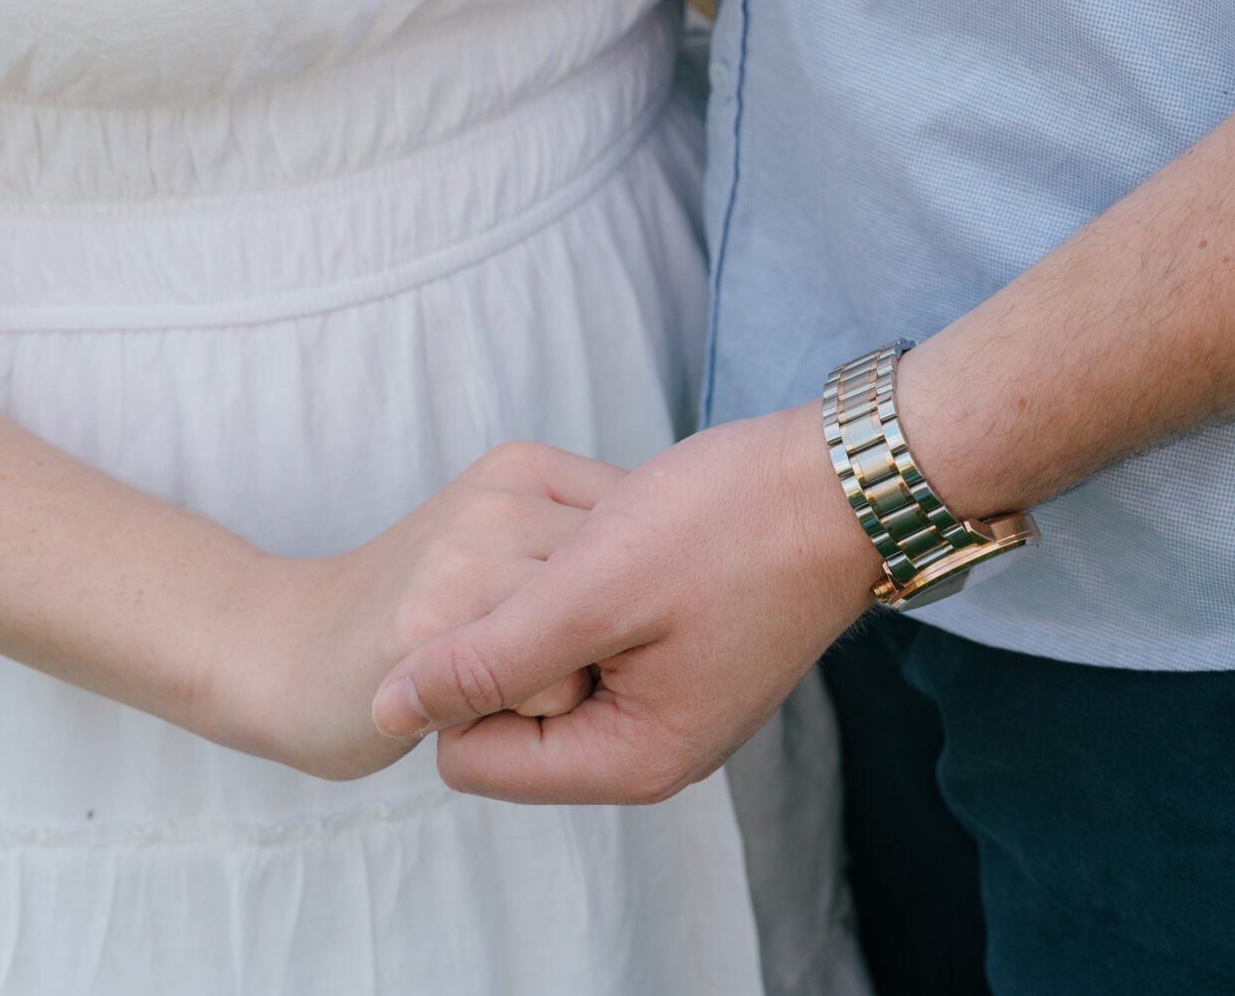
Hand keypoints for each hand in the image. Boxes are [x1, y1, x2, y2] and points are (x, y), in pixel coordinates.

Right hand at [196, 442, 622, 780]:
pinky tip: (465, 706)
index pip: (644, 541)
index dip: (619, 610)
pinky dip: (530, 719)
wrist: (286, 652)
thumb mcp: (501, 544)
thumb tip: (685, 572)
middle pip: (628, 594)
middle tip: (527, 666)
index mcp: (525, 468)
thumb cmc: (416, 619)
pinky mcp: (441, 621)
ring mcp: (471, 550)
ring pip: (598, 642)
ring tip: (495, 682)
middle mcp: (504, 495)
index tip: (562, 633)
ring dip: (565, 685)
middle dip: (601, 648)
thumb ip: (574, 544)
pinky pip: (555, 688)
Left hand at [369, 402, 881, 803]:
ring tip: (614, 547)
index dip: (470, 670)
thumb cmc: (731, 525)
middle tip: (581, 565)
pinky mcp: (680, 646)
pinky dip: (595, 579)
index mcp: (629, 757)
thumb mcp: (592, 588)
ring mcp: (669, 695)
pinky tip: (634, 537)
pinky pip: (595, 627)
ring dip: (558, 598)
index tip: (526, 595)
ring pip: (549, 662)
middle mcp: (650, 745)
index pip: (471, 753)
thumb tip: (388, 705)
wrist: (847, 477)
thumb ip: (488, 657)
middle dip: (519, 632)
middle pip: (510, 712)